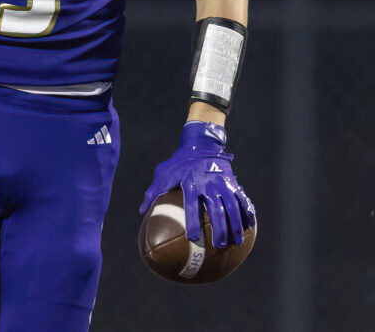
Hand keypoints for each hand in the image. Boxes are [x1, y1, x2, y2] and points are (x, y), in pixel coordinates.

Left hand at [139, 121, 255, 248]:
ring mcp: (223, 184)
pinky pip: (242, 200)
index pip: (192, 206)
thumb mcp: (164, 173)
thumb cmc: (180, 162)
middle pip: (217, 210)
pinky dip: (247, 213)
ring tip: (236, 241)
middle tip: (219, 245)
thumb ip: (153, 192)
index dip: (192, 222)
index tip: (192, 238)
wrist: (202, 144)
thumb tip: (141, 211)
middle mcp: (209, 184)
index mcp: (191, 183)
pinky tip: (249, 227)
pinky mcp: (233, 183)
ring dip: (236, 225)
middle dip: (219, 229)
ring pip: (233, 207)